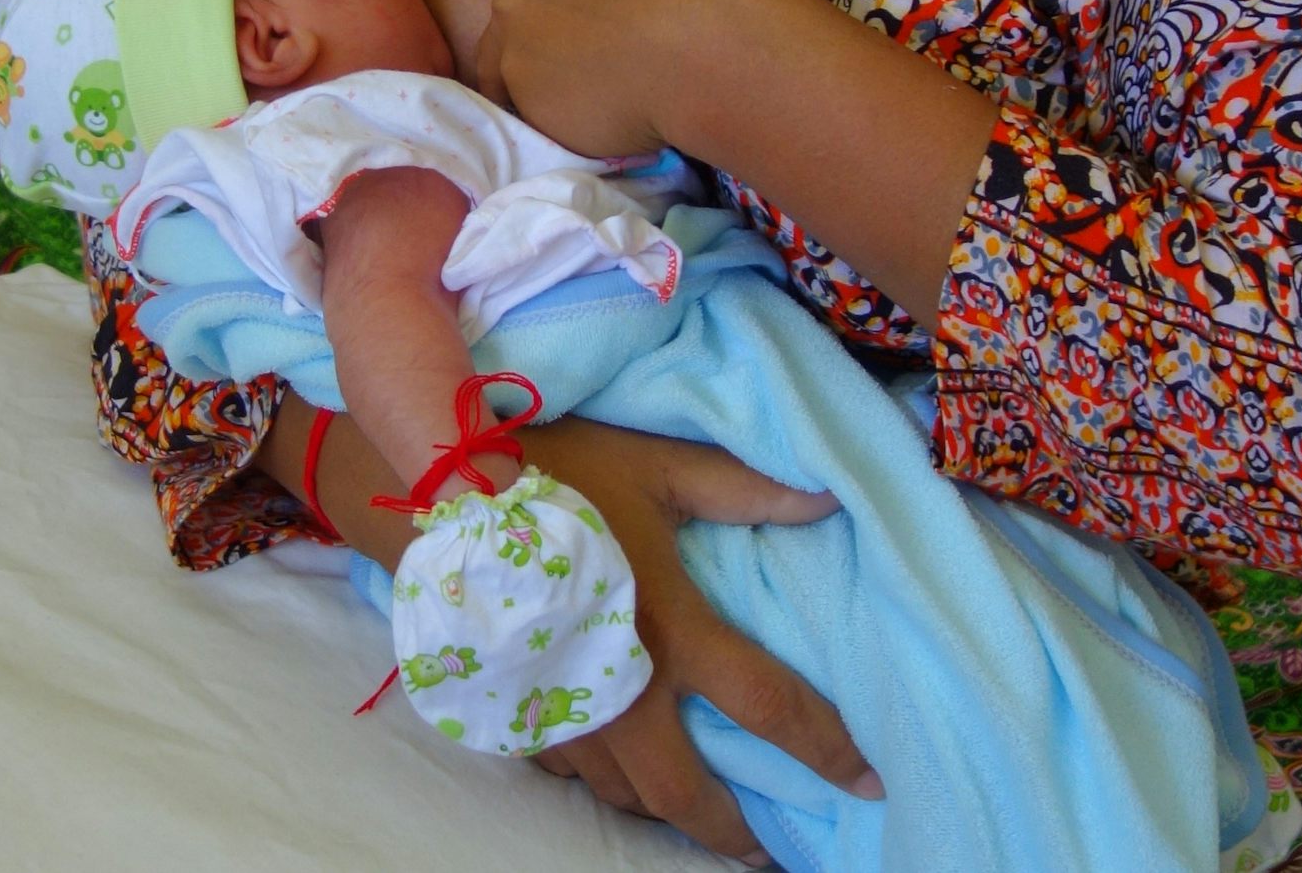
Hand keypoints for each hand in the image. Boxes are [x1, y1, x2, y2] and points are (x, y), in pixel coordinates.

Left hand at [457, 0, 787, 156]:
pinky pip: (535, 115)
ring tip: (573, 80)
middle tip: (582, 28)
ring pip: (507, 66)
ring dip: (530, 67)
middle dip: (534, 12)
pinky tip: (592, 118)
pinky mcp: (542, 115)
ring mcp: (524, 61)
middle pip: (504, 5)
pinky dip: (556, 113)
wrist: (719, 52)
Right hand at [518, 417, 880, 864]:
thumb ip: (746, 488)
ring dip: (670, 813)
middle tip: (771, 851)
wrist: (434, 498)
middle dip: (736, 835)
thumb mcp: (658, 467)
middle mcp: (620, 696)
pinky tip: (623, 768)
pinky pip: (572, 772)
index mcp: (671, 635)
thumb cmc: (555, 473)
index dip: (827, 750)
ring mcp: (561, 718)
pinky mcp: (514, 720)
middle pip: (690, 798)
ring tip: (705, 816)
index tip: (867, 781)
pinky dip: (607, 780)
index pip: (769, 708)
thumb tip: (831, 497)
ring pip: (626, 797)